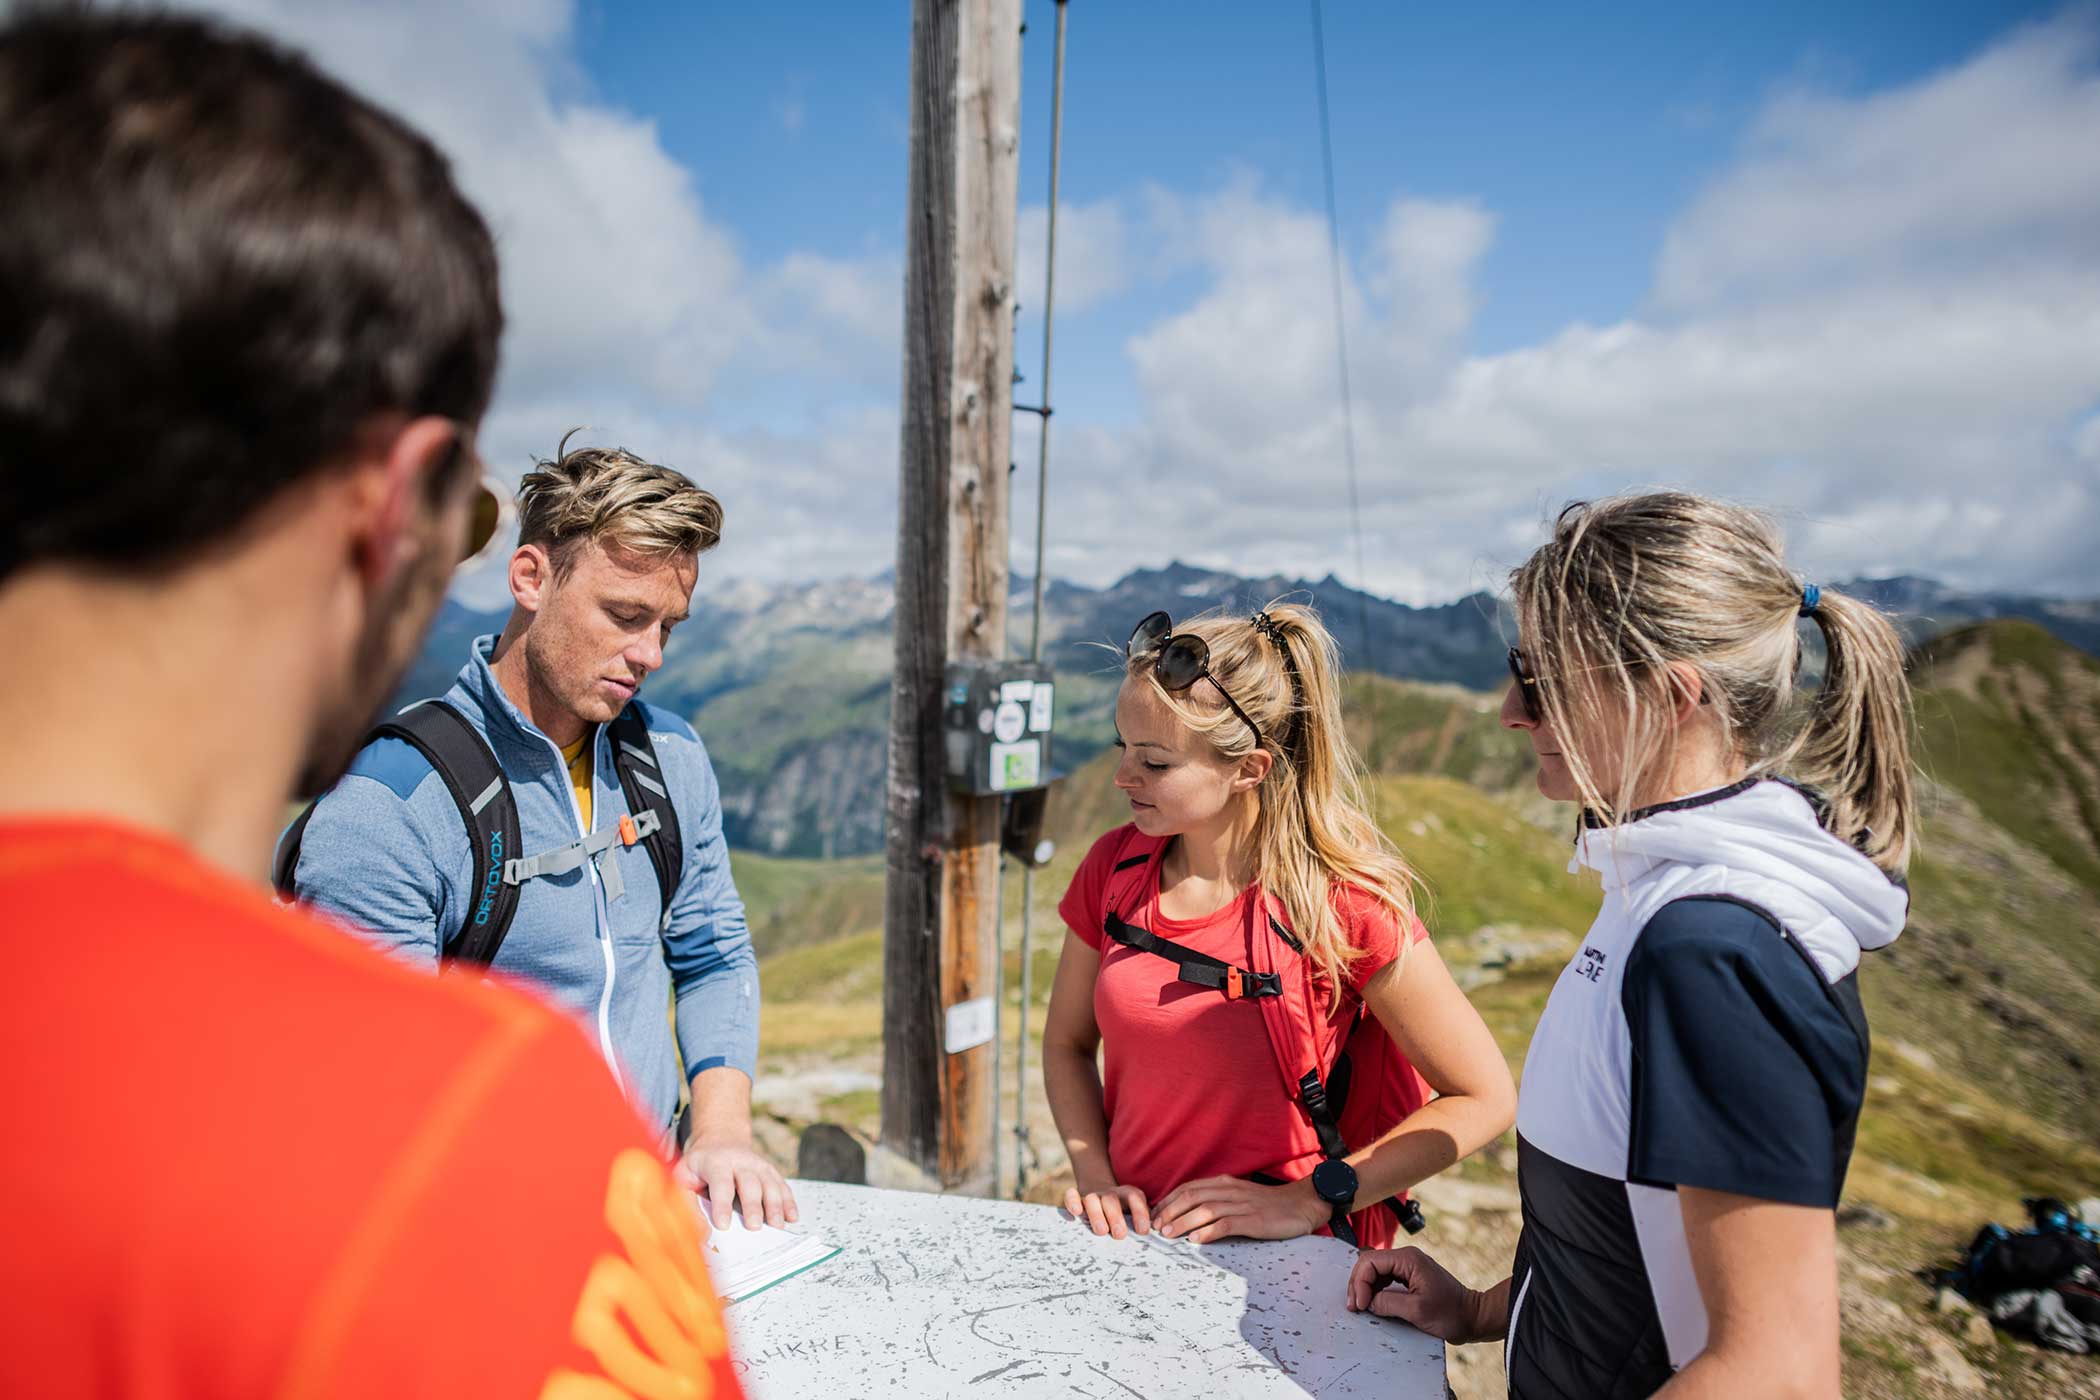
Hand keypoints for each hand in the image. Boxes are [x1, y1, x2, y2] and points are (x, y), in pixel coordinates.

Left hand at [678, 1139, 797, 1229]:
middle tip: (754, 1227)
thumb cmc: (698, 1167)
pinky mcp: (770, 1171)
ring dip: (775, 1206)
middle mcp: (740, 1160)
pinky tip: (792, 1217)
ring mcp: (758, 1164)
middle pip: (750, 1183)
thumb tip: (702, 1232)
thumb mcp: (683, 1177)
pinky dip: (788, 1202)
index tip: (723, 1226)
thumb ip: (688, 1201)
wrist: (719, 1141)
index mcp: (715, 1162)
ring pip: (770, 1184)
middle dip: (753, 1206)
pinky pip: (781, 1185)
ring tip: (777, 1226)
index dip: (722, 1204)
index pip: (721, 1183)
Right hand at [1062, 1181, 1151, 1238]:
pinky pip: (1071, 1196)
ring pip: (1092, 1199)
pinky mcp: (1076, 1198)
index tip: (1143, 1231)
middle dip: (1116, 1217)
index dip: (1140, 1213)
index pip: (1135, 1198)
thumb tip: (1156, 1238)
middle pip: (1111, 1200)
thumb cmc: (1122, 1212)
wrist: (1100, 1192)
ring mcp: (1092, 1195)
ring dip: (1096, 1214)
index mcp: (1127, 1195)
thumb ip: (1142, 1223)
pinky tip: (1076, 1212)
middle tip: (1120, 1235)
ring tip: (1102, 1231)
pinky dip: (1072, 1202)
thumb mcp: (1134, 1214)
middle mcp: (1109, 1194)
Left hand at [1152, 1174, 1329, 1243]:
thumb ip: (1219, 1201)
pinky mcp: (1254, 1221)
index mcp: (1225, 1184)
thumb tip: (1191, 1215)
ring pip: (1205, 1209)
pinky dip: (1208, 1231)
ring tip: (1168, 1234)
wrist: (1303, 1204)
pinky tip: (1196, 1240)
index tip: (1153, 1215)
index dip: (1168, 1200)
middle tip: (1155, 1227)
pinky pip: (1227, 1224)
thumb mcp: (1240, 1197)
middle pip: (1192, 1196)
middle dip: (1170, 1211)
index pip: (1189, 1188)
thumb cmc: (1269, 1205)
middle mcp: (1230, 1191)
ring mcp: (1242, 1205)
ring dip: (1183, 1221)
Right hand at [1346, 1247, 1481, 1341]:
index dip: (1360, 1283)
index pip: (1370, 1261)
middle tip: (1355, 1307)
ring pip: (1374, 1271)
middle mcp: (1406, 1258)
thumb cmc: (1451, 1313)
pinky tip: (1371, 1303)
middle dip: (1358, 1284)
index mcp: (1408, 1259)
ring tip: (1360, 1306)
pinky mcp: (1409, 1278)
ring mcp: (1407, 1267)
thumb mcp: (1417, 1310)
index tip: (1360, 1305)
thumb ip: (1388, 1303)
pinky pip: (1383, 1279)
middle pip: (1368, 1263)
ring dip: (1364, 1287)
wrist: (1472, 1317)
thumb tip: (1367, 1301)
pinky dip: (1374, 1290)